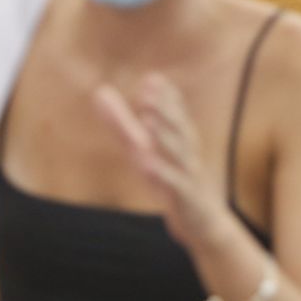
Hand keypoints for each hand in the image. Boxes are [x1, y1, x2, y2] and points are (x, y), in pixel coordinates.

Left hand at [95, 74, 228, 249]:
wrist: (201, 221)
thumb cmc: (169, 180)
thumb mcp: (142, 150)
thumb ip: (121, 122)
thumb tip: (99, 91)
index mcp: (179, 139)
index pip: (175, 113)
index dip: (165, 97)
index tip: (152, 79)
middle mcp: (187, 153)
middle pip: (178, 127)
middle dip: (164, 109)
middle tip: (148, 93)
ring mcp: (188, 174)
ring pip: (178, 152)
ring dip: (164, 135)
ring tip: (148, 119)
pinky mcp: (185, 197)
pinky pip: (174, 183)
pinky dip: (162, 173)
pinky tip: (147, 164)